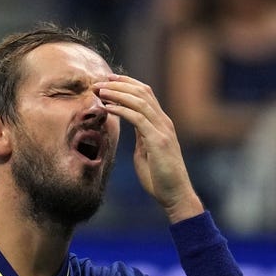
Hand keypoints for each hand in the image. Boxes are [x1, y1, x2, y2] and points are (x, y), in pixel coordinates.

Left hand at [95, 74, 202, 222]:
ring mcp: (162, 130)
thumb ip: (140, 137)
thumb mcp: (146, 152)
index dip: (128, 84)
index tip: (109, 81)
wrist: (175, 195)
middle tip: (100, 81)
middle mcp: (164, 122)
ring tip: (100, 91)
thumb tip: (131, 127)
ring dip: (118, 93)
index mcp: (161, 124)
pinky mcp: (158, 141)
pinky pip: (137, 118)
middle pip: (143, 92)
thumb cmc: (160, 178)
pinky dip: (121, 109)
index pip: (146, 94)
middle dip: (120, 83)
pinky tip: (107, 107)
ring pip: (140, 101)